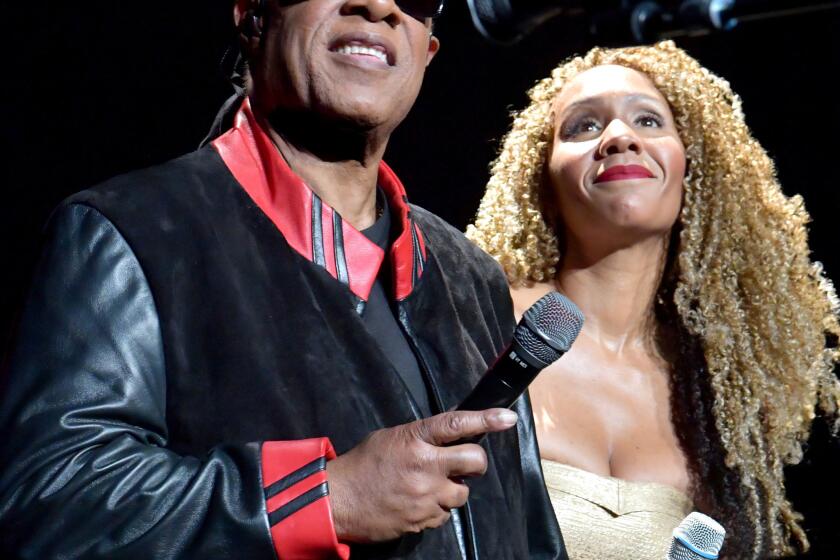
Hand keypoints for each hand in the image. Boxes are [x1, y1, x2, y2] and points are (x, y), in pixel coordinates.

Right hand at [326, 408, 517, 542]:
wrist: (338, 500)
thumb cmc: (363, 464)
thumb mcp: (391, 437)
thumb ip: (422, 435)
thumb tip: (451, 431)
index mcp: (415, 439)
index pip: (457, 424)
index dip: (486, 419)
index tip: (508, 418)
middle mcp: (425, 466)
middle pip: (474, 462)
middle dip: (475, 463)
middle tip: (464, 464)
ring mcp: (426, 496)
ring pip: (462, 493)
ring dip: (452, 489)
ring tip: (430, 486)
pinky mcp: (423, 521)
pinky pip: (444, 515)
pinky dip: (437, 509)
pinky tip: (418, 502)